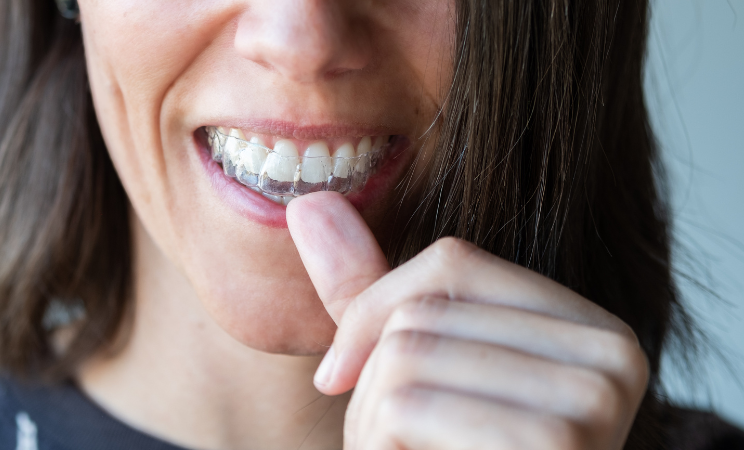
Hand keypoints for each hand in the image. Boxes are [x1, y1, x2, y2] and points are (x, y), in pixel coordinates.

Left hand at [286, 192, 648, 449]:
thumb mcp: (417, 375)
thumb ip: (372, 297)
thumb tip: (307, 203)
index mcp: (591, 327)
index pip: (451, 261)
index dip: (372, 312)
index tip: (341, 374)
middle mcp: (613, 356)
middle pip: (423, 313)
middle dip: (372, 384)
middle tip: (393, 443)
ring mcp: (593, 406)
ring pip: (405, 356)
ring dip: (370, 424)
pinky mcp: (554, 446)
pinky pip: (405, 406)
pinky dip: (382, 447)